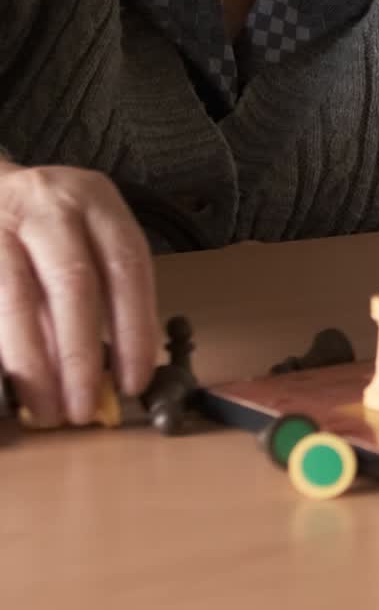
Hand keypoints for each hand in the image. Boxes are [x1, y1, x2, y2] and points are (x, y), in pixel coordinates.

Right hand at [0, 161, 157, 426]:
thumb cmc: (50, 224)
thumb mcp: (87, 237)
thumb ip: (103, 292)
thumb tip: (114, 372)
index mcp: (96, 200)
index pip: (127, 265)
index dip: (134, 328)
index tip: (134, 381)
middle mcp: (49, 205)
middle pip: (73, 281)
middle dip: (81, 354)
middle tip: (85, 408)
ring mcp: (1, 225)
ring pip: (16, 298)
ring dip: (33, 363)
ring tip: (46, 409)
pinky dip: (4, 350)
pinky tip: (12, 381)